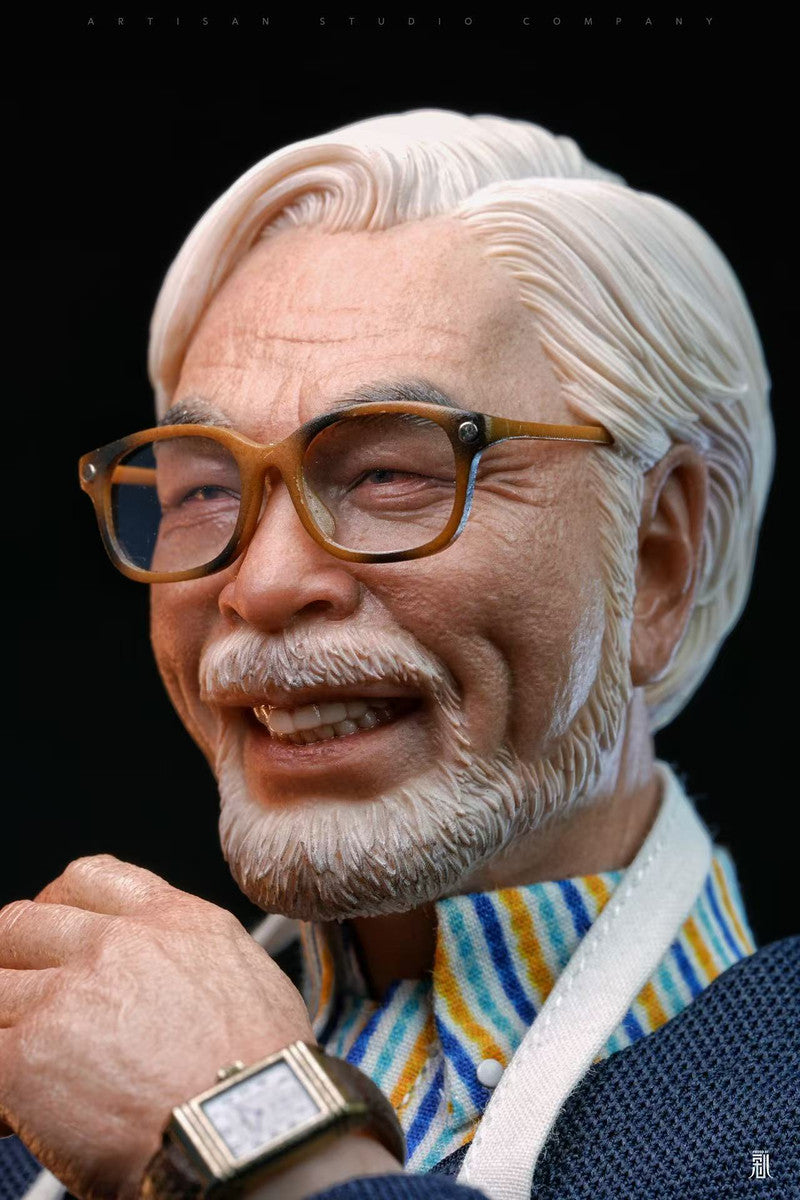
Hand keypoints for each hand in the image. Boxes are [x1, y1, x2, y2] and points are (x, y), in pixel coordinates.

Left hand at [0, 854, 316, 1199]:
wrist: (248, 1129)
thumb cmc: (265, 1073)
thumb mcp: (249, 976)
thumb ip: (198, 957)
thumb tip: (186, 976)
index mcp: (170, 920)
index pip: (89, 877)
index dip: (58, 903)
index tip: (55, 928)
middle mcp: (113, 945)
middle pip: (22, 923)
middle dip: (14, 957)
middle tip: (23, 995)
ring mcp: (64, 997)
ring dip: (4, 1021)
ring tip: (26, 1057)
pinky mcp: (26, 1059)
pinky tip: (12, 1111)